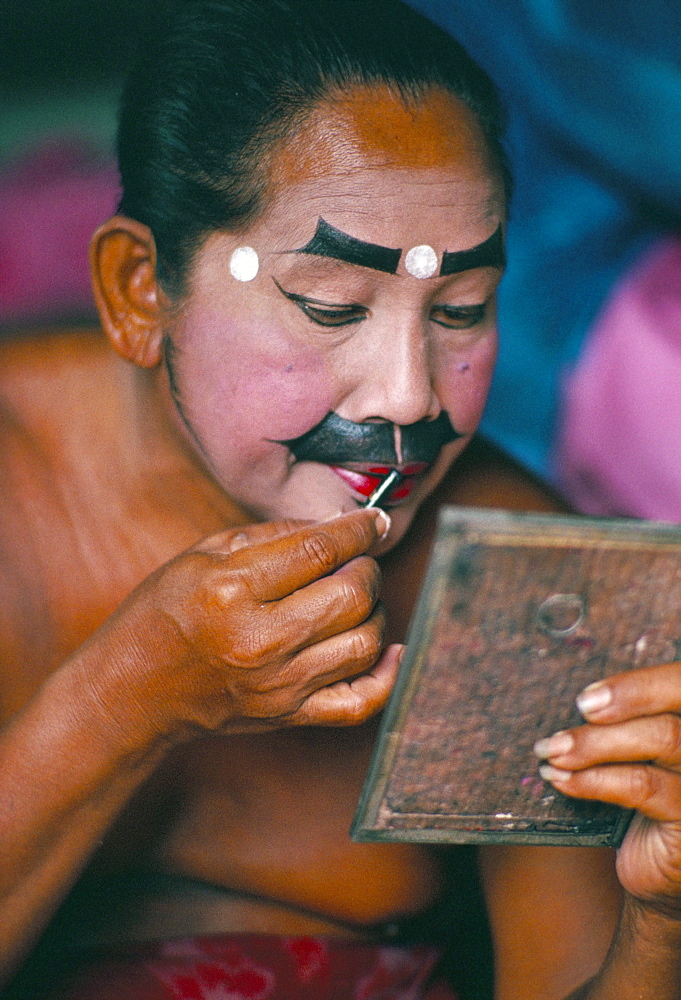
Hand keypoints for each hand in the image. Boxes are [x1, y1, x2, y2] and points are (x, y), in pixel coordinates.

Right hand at [78, 509, 400, 748]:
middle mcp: (260, 641)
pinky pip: (361, 702)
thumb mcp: (203, 554)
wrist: (133, 689)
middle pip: (352, 597)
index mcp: (232, 591)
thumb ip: (273, 535)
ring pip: (365, 642)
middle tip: (357, 561)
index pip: (319, 551)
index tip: (374, 521)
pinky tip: (389, 647)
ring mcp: (279, 684)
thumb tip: (336, 525)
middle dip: (367, 569)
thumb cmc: (163, 613)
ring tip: (355, 598)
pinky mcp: (290, 714)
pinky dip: (388, 674)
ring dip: (374, 611)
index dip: (358, 529)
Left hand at [534, 661, 680, 913]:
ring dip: (596, 743)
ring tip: (553, 749)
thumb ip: (622, 720)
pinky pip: (643, 786)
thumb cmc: (642, 794)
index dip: (640, 685)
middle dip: (624, 701)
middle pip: (674, 715)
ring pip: (662, 741)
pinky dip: (595, 779)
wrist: (658, 866)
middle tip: (578, 709)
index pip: (680, 685)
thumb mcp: (634, 751)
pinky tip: (563, 779)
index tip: (589, 696)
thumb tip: (576, 695)